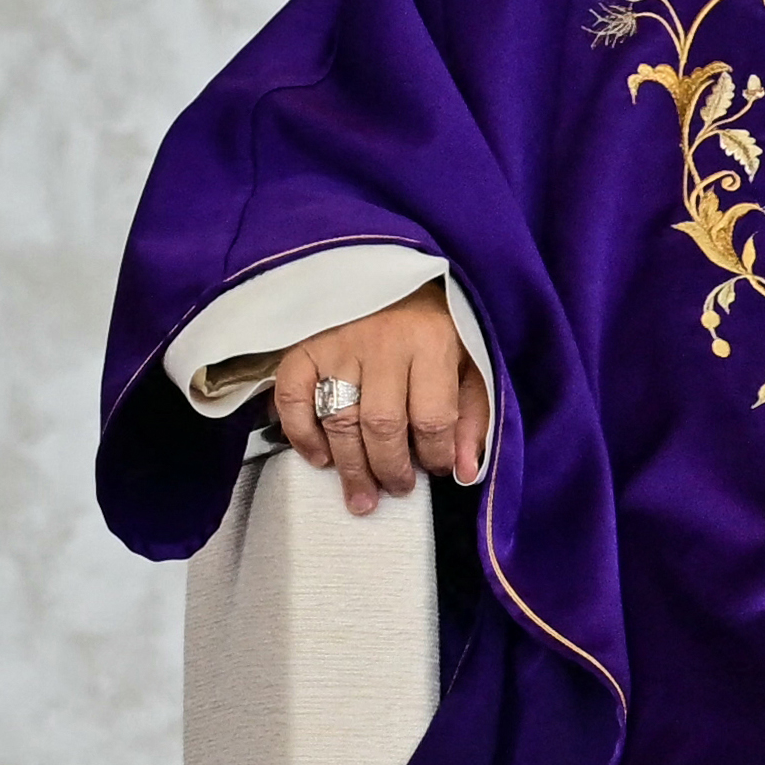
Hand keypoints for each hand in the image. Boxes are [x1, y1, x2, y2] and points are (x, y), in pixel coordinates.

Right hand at [270, 284, 489, 517]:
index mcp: (431, 342)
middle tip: (396, 490)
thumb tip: (466, 472)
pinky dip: (300, 433)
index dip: (435, 456)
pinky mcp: (304, 346)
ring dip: (349, 467)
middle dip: (390, 469)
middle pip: (382, 425)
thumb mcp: (469, 360)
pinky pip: (292, 397)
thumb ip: (472, 415)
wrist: (392, 268)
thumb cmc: (435, 324)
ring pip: (339, 419)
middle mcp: (382, 343)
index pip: (432, 418)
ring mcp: (337, 344)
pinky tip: (320, 459)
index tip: (436, 470)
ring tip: (362, 496)